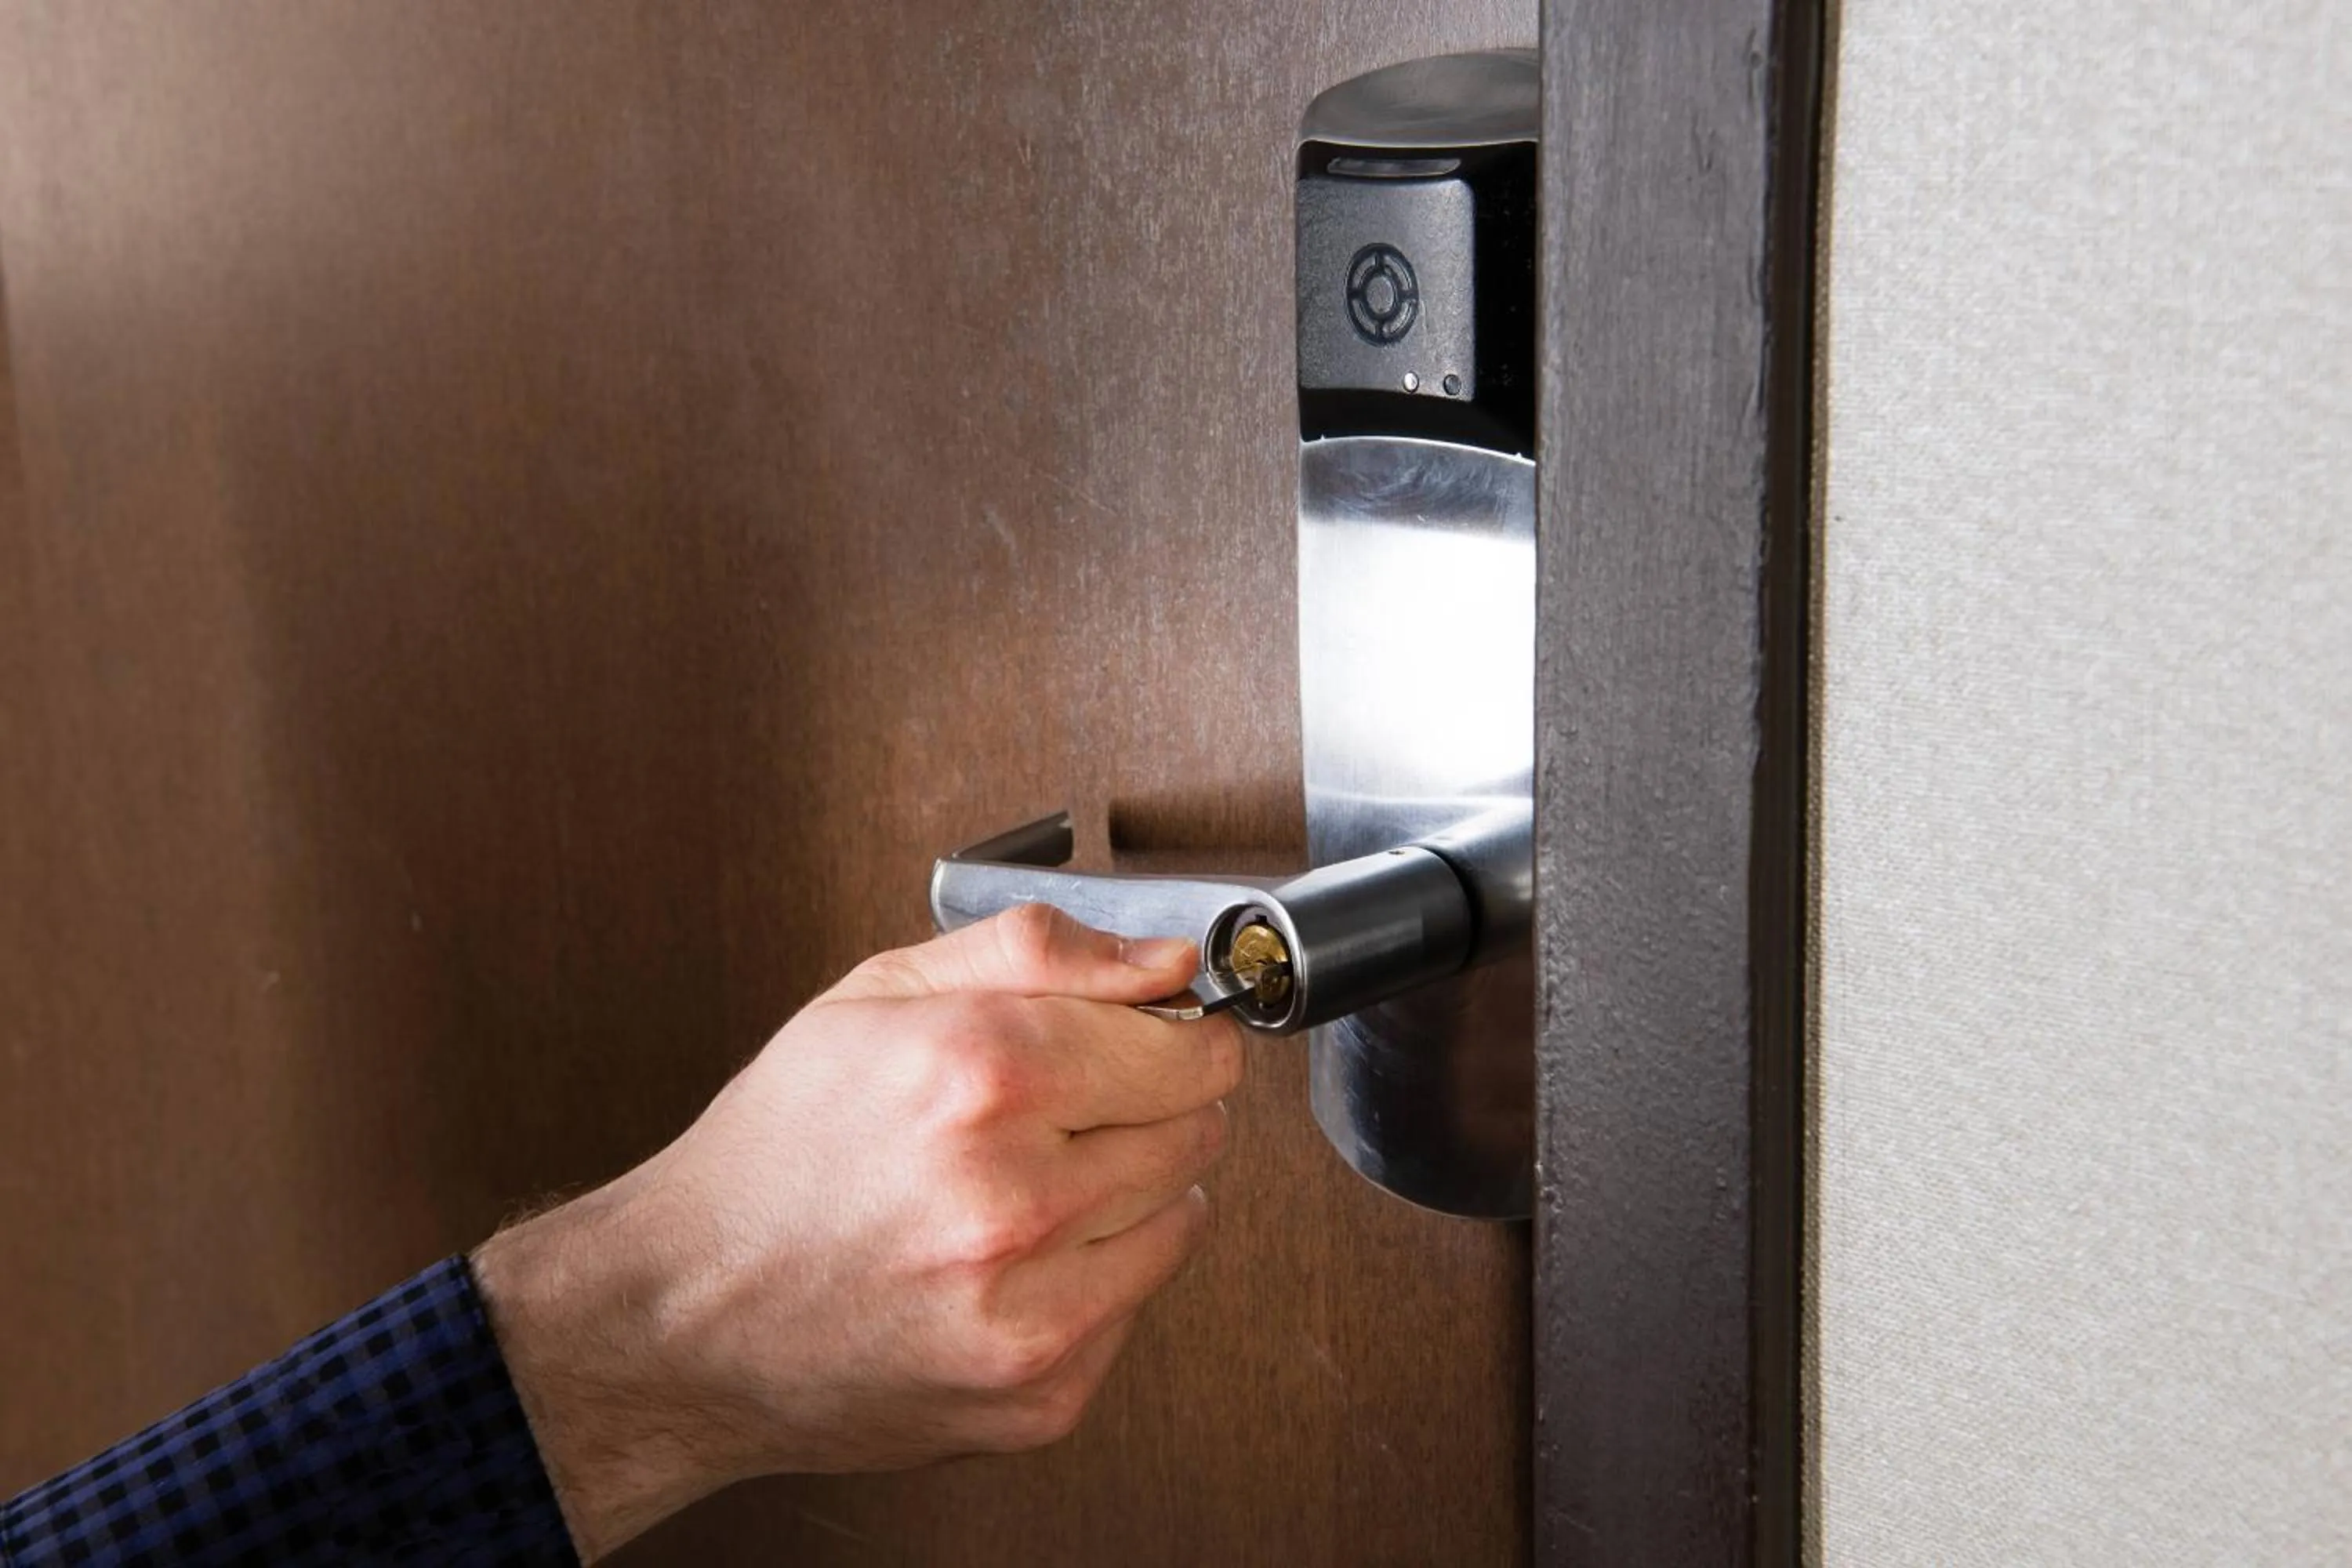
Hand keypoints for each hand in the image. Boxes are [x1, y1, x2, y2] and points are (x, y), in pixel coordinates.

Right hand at [470, 905, 1242, 1560]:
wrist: (684, 1318)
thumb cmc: (779, 1151)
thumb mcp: (879, 996)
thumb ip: (1038, 953)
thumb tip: (1167, 963)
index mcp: (981, 1074)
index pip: (1190, 1049)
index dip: (1175, 1035)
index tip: (1150, 1040)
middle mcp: (1014, 1198)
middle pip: (1198, 1131)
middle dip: (1147, 1109)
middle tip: (1058, 1115)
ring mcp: (1031, 1311)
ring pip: (1182, 1220)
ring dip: (1128, 1194)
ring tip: (1020, 1186)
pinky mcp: (1039, 1396)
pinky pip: (1136, 1308)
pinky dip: (1091, 1278)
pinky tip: (1005, 1260)